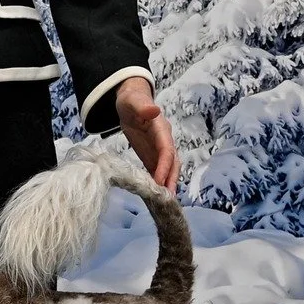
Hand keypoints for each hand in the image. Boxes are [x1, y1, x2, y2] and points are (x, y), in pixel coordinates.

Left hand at [116, 76, 179, 191]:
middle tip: (167, 199)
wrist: (131, 101)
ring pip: (168, 169)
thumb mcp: (133, 101)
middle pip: (172, 163)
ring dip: (167, 184)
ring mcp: (158, 149)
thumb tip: (154, 110)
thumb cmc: (132, 100)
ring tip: (164, 203)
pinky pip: (157, 170)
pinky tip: (154, 196)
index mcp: (161, 130)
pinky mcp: (151, 155)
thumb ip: (143, 106)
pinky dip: (158, 183)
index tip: (159, 181)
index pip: (167, 151)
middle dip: (171, 180)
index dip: (164, 166)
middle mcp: (164, 141)